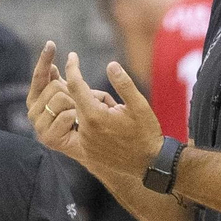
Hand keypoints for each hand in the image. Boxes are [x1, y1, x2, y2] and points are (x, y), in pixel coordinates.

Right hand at [28, 42, 83, 161]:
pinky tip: (76, 128)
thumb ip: (57, 81)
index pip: (39, 75)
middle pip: (55, 86)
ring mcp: (38, 125)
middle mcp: (32, 110)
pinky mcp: (47, 138)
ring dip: (76, 106)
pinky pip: (67, 116)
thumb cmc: (81, 117)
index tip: (51, 43)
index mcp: (35, 98)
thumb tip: (51, 66)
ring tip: (77, 117)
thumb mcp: (70, 94)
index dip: (45, 59)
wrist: (90, 146)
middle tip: (76, 106)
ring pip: (61, 99)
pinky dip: (77, 120)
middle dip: (71, 92)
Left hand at [63, 52, 163, 181]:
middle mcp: (85, 129)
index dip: (72, 68)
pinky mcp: (86, 151)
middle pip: (78, 99)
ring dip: (94, 110)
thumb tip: (111, 65)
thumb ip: (123, 84)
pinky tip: (110, 130)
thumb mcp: (139, 105)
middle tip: (114, 104)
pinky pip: (82, 128)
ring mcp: (84, 141)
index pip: (76, 85)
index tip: (72, 55)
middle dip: (94, 95)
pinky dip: (92, 122)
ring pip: (81, 114)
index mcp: (95, 115)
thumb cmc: (146, 133)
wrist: (149, 164)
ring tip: (117, 120)